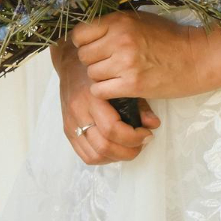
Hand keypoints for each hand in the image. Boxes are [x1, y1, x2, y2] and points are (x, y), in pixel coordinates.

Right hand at [52, 42, 158, 164]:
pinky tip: (114, 148)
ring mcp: (70, 123)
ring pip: (94, 155)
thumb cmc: (99, 71)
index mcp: (92, 98)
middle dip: (129, 151)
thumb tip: (154, 124)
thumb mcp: (123, 81)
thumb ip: (139, 104)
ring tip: (128, 146)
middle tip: (142, 142)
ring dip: (116, 157)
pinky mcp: (67, 129)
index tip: (147, 133)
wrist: (70, 63)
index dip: (134, 138)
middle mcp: (78, 112)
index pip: (112, 129)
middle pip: (103, 147)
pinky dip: (103, 158)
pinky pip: (85, 155)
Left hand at [71, 11, 220, 101]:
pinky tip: (118, 87)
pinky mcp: (132, 84)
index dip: (84, 43)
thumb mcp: (139, 21)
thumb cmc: (170, 38)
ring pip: (91, 74)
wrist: (199, 57)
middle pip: (84, 56)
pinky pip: (99, 91)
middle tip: (109, 63)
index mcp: (119, 22)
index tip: (95, 48)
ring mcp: (125, 63)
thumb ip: (113, 25)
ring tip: (118, 74)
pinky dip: (105, 91)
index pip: (80, 34)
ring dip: (101, 77)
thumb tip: (85, 34)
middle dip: (93, 61)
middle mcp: (119, 40)